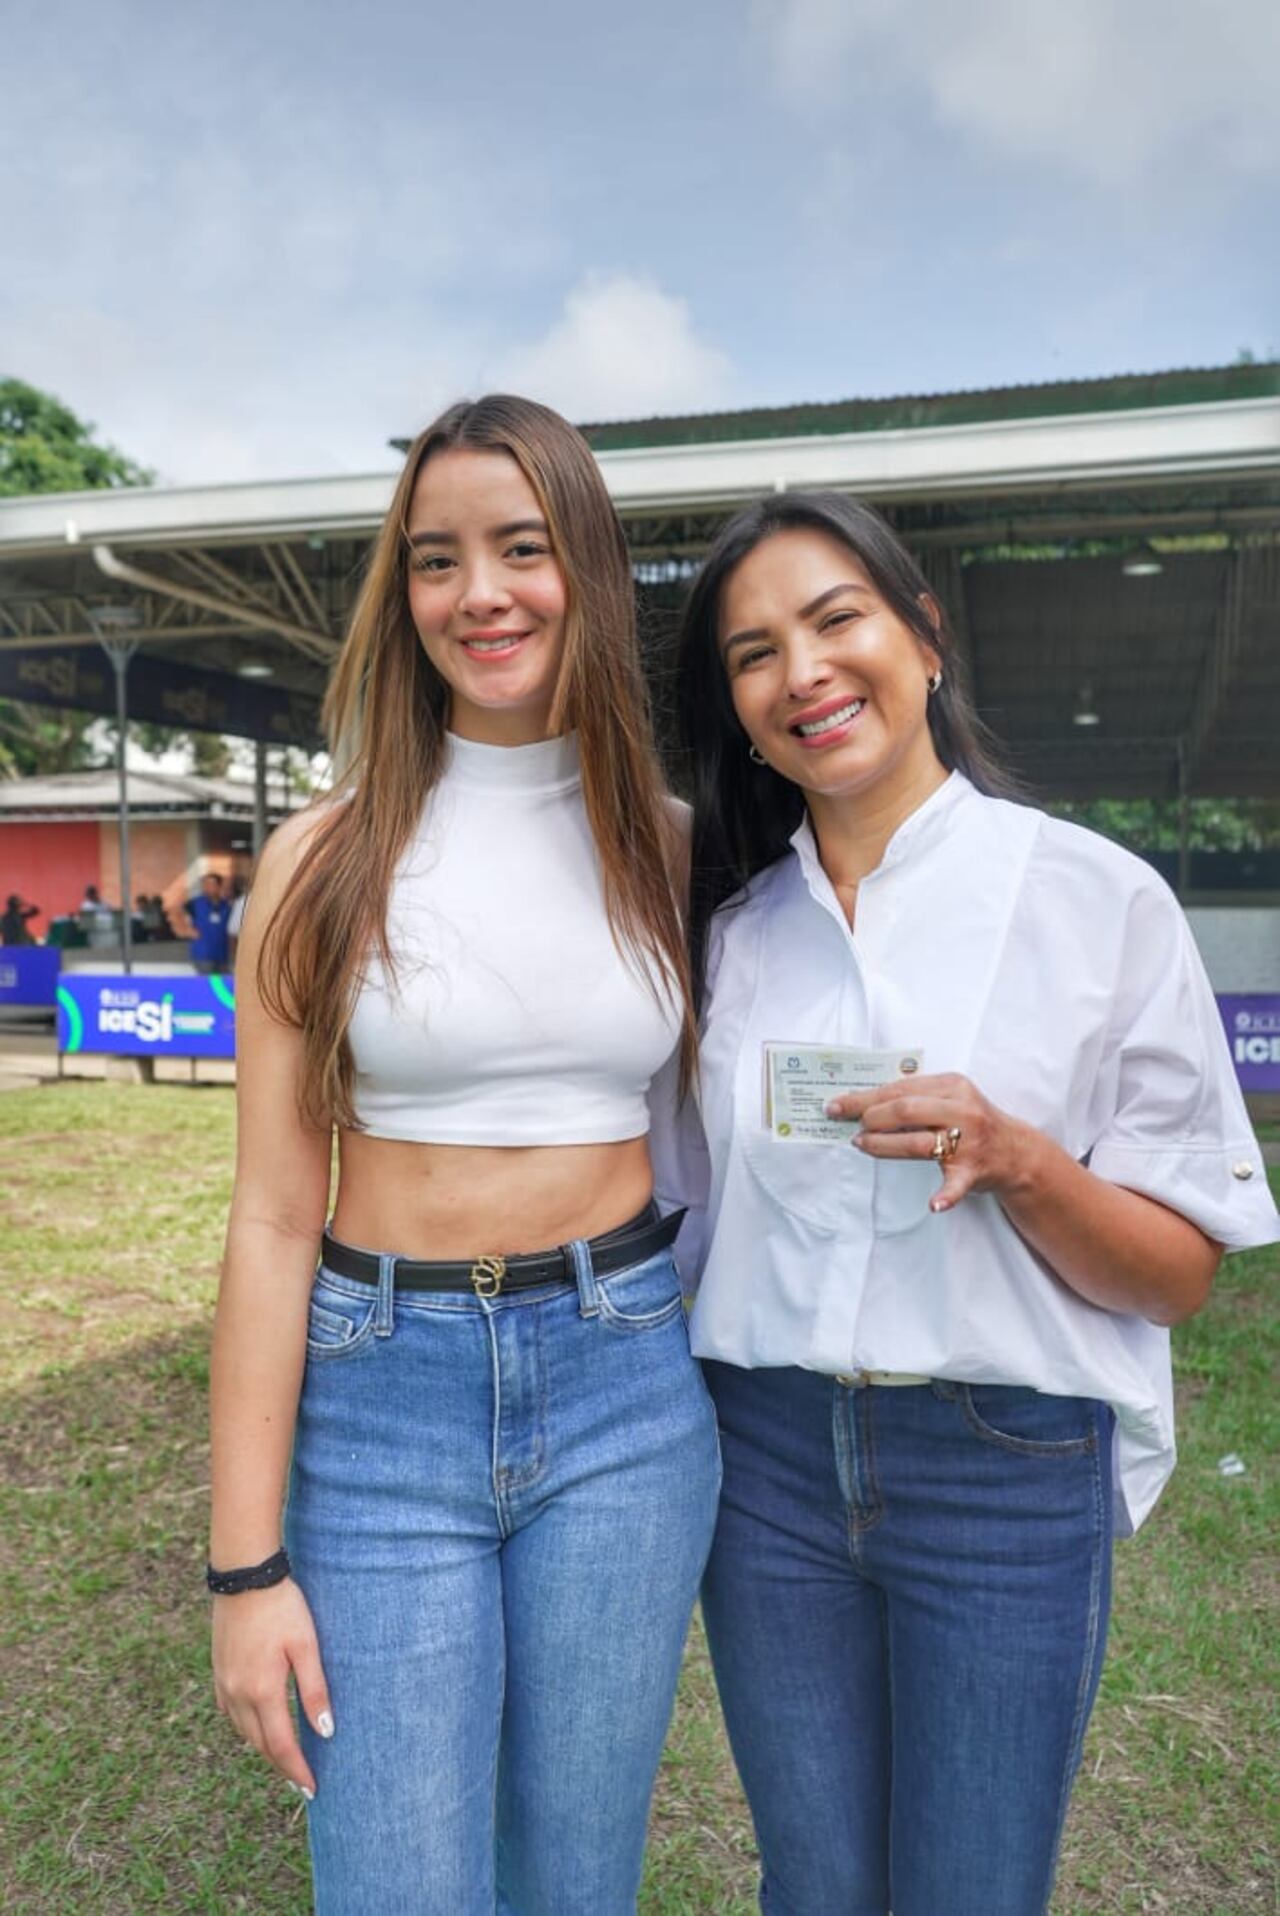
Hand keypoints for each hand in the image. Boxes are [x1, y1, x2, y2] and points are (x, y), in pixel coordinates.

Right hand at [212, 1577, 332, 1797]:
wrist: (244, 1577)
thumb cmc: (282, 1607)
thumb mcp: (306, 1645)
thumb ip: (315, 1689)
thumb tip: (325, 1732)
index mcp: (262, 1691)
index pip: (281, 1746)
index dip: (297, 1771)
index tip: (312, 1791)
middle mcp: (238, 1694)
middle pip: (260, 1745)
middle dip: (282, 1766)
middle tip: (302, 1782)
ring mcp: (224, 1684)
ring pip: (244, 1732)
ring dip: (264, 1748)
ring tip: (285, 1759)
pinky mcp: (218, 1672)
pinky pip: (231, 1714)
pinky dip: (247, 1728)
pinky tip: (259, 1726)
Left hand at [825, 1072, 1033, 1212]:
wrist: (1014, 1152)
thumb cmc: (971, 1122)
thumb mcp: (949, 1097)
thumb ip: (915, 1095)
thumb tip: (863, 1100)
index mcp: (953, 1085)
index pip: (900, 1088)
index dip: (865, 1097)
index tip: (838, 1104)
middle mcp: (962, 1109)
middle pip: (906, 1110)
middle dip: (871, 1117)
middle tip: (851, 1127)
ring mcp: (969, 1141)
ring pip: (919, 1143)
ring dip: (884, 1146)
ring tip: (862, 1145)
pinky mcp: (974, 1171)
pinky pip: (956, 1184)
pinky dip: (945, 1195)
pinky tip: (933, 1204)